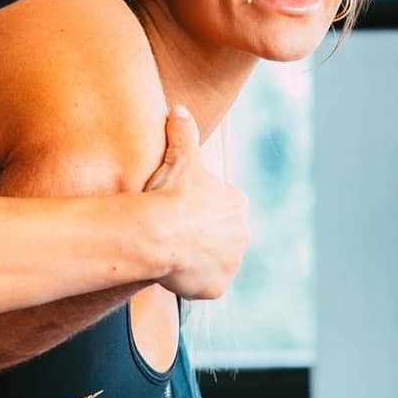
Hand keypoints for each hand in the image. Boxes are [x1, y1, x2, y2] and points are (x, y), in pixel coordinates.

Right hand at [144, 105, 250, 299]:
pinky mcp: (216, 288)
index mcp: (237, 204)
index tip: (179, 202)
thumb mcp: (178, 155)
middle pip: (221, 233)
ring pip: (214, 258)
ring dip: (197, 254)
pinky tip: (171, 265)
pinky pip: (203, 282)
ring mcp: (230, 265)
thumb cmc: (169, 191)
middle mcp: (243, 236)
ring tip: (170, 245)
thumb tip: (180, 109)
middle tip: (173, 224)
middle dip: (202, 230)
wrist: (155, 232)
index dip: (198, 202)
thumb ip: (182, 131)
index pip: (222, 203)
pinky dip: (191, 277)